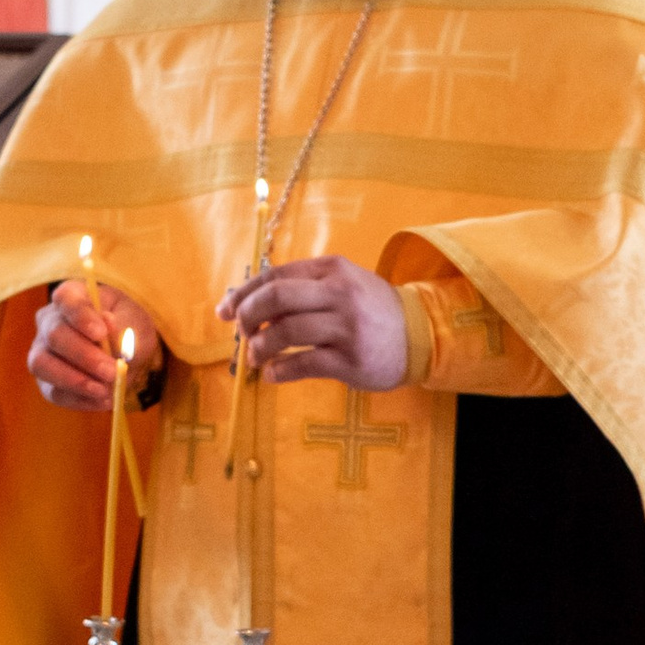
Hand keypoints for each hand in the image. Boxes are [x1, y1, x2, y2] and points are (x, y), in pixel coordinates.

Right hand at [28, 276, 163, 412]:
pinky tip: (103, 400)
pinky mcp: (46, 380)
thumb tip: (107, 322)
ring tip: (105, 391)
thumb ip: (122, 325)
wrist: (129, 354)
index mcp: (72, 296)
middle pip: (55, 335)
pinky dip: (79, 399)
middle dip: (85, 356)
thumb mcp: (135, 323)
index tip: (100, 333)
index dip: (80, 316)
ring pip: (43, 365)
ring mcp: (42, 351)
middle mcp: (49, 321)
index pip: (66, 299)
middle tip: (112, 371)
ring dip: (75, 381)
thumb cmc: (129, 329)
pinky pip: (53, 392)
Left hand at [219, 255, 408, 389]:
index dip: (243, 292)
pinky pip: (303, 363)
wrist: (420, 335)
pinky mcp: (350, 358)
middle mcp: (338, 293)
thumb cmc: (372, 310)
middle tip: (241, 333)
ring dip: (260, 347)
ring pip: (285, 331)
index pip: (275, 275)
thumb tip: (251, 303)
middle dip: (247, 316)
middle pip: (276, 298)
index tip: (225, 309)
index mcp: (331, 270)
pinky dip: (280, 370)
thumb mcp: (342, 285)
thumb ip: (304, 289)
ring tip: (255, 358)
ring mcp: (345, 326)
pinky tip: (272, 374)